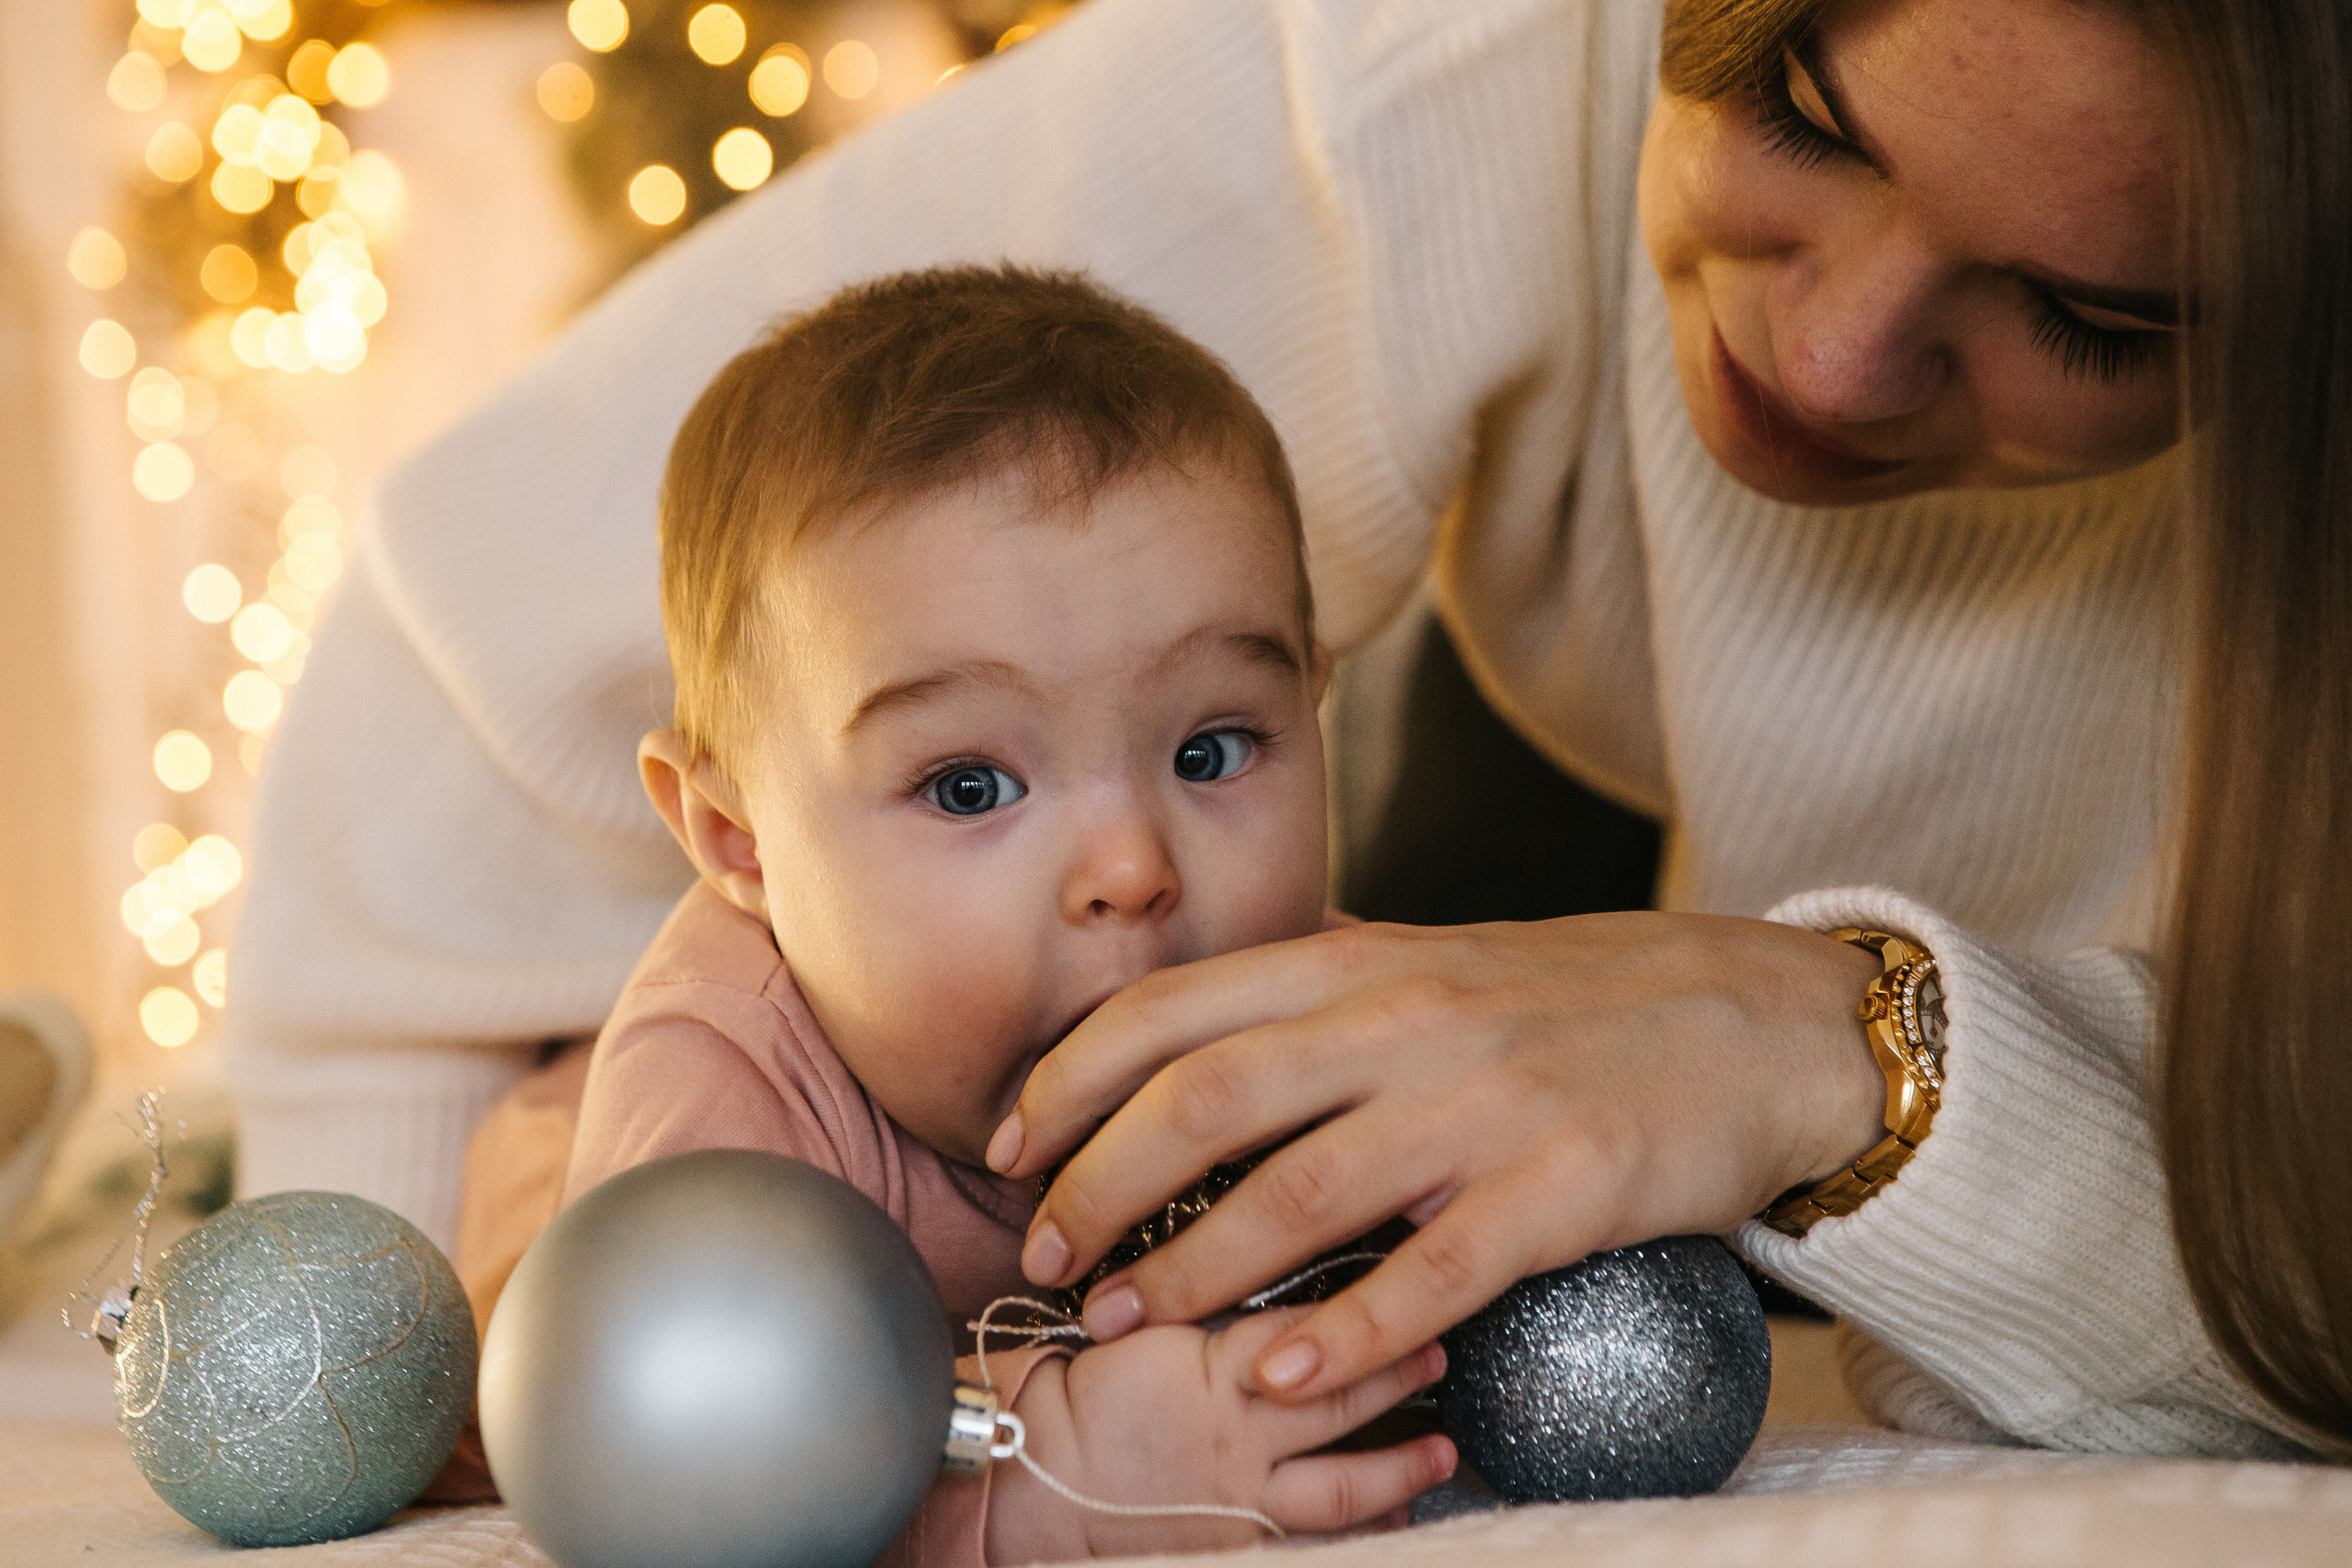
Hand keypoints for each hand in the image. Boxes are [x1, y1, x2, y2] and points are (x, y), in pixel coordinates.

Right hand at [983, 1310, 1454, 1561]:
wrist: (1028, 1480)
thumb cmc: (1068, 1395)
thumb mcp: (1132, 1325)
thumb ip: (1196, 1301)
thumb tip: (1249, 1259)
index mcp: (1209, 1364)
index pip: (1301, 1328)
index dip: (1357, 1305)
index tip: (1403, 1281)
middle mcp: (1236, 1431)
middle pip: (1337, 1400)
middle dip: (1396, 1375)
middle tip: (1443, 1354)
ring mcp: (1239, 1496)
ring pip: (1340, 1485)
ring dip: (1399, 1468)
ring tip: (1443, 1452)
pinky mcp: (1233, 1545)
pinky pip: (1310, 1543)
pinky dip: (1356, 1536)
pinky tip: (1395, 1524)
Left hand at [987, 914, 1884, 1403]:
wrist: (1761, 1022)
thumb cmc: (1584, 998)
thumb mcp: (1440, 953)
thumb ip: (1323, 972)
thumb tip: (1206, 992)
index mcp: (1363, 963)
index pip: (1175, 1007)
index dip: (1069, 1075)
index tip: (1007, 1141)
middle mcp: (1406, 1020)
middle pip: (1206, 1097)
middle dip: (1097, 1180)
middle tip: (1042, 1253)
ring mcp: (1483, 1104)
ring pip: (1298, 1189)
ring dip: (1191, 1267)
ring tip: (1122, 1320)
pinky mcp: (1560, 1188)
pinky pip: (1429, 1271)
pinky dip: (1339, 1328)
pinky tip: (1275, 1375)